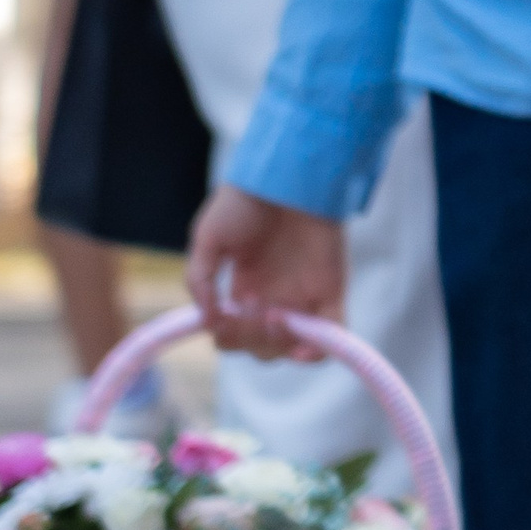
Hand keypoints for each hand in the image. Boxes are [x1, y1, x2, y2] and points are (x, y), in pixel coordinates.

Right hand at [186, 185, 348, 360]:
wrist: (287, 176)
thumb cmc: (247, 202)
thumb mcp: (208, 237)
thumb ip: (199, 279)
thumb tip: (207, 319)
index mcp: (244, 289)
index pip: (233, 336)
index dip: (228, 336)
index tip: (224, 313)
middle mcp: (273, 299)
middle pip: (260, 348)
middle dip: (251, 339)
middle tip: (255, 306)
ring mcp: (304, 298)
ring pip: (292, 348)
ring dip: (279, 345)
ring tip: (276, 314)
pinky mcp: (331, 292)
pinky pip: (331, 337)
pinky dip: (319, 353)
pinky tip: (304, 346)